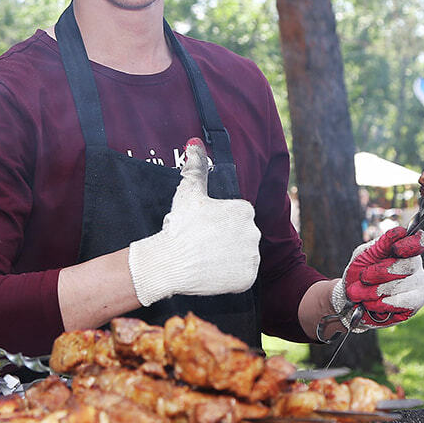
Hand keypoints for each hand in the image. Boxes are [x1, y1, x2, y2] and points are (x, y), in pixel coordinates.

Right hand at [128, 139, 260, 305]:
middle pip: (241, 236)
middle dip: (225, 240)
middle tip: (204, 245)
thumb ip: (196, 167)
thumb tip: (194, 144)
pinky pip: (243, 277)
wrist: (169, 262)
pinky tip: (213, 272)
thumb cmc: (178, 226)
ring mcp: (252, 256)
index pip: (237, 218)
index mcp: (245, 210)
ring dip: (229, 258)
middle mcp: (254, 231)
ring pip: (243, 256)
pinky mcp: (248, 278)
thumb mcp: (188, 192)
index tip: (204, 229)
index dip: (219, 224)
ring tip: (207, 258)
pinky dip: (230, 276)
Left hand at [331, 227, 423, 330]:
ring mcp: (419, 283)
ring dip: (376, 290)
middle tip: (363, 277)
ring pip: (402, 285)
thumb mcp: (364, 254)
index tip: (395, 248)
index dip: (411, 244)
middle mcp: (416, 265)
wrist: (351, 299)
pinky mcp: (417, 301)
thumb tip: (400, 232)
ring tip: (360, 293)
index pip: (420, 242)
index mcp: (404, 248)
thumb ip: (382, 244)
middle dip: (381, 272)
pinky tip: (372, 303)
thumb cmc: (359, 272)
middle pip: (408, 265)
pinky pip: (404, 302)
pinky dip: (383, 303)